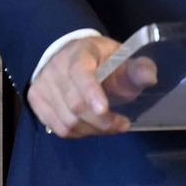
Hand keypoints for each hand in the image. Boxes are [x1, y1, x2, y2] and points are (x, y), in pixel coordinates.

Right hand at [26, 35, 157, 138]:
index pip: (80, 72)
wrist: (69, 55)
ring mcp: (42, 84)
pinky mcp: (35, 99)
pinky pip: (58, 128)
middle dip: (101, 121)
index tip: (105, 109)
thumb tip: (150, 77)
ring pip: (66, 120)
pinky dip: (78, 133)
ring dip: (92, 130)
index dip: (91, 92)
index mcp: (80, 52)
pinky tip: (91, 127)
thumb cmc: (101, 60)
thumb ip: (137, 68)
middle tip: (121, 124)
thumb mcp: (122, 58)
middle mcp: (56, 67)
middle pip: (75, 104)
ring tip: (108, 126)